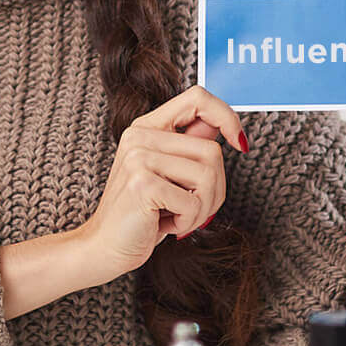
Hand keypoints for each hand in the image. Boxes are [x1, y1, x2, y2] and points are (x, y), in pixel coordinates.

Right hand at [75, 85, 246, 282]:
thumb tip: (223, 126)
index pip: (198, 98)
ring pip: (208, 176)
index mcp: (147, 126)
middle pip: (212, 150)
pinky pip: (193, 203)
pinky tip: (167, 226)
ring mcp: (139, 157)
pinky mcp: (143, 183)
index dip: (226, 116)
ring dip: (203, 209)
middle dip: (216, 189)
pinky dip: (188, 222)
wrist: (106, 247)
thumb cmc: (143, 214)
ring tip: (179, 218)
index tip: (239, 144)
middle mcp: (140, 136)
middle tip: (195, 209)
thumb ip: (190, 146)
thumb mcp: (169, 174)